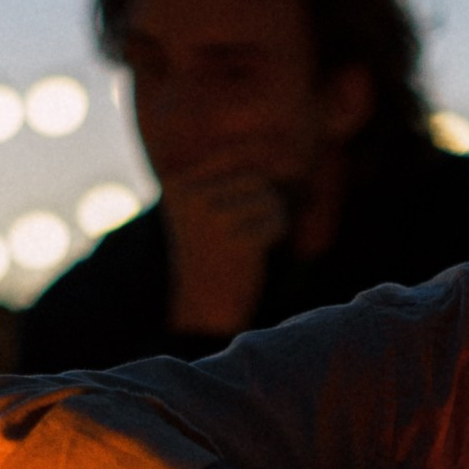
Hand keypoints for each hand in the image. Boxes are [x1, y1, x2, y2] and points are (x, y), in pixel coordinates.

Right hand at [161, 158, 289, 335]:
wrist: (203, 312)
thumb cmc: (212, 256)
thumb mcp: (212, 209)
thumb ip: (240, 177)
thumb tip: (291, 156)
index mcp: (177, 186)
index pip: (231, 156)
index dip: (256, 171)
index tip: (253, 200)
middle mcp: (191, 199)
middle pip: (252, 175)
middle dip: (265, 196)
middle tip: (256, 224)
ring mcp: (214, 220)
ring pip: (266, 193)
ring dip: (273, 212)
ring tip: (256, 236)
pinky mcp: (239, 241)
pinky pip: (276, 218)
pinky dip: (278, 230)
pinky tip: (261, 249)